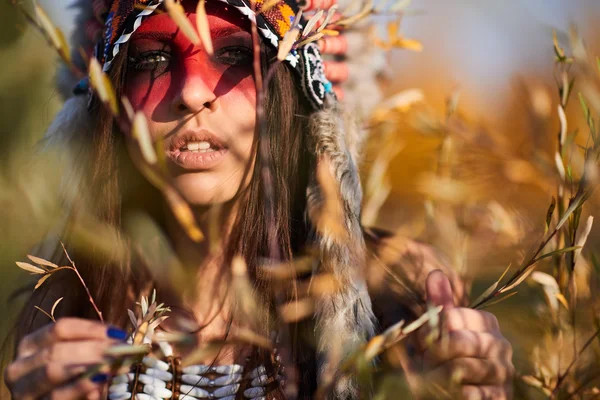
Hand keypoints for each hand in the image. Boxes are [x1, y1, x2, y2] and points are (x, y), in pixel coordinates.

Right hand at [5, 318, 126, 399]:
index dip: (92, 329)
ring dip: (86, 367)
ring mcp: (23, 391)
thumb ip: (92, 348)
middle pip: (56, 350)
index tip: (118, 333)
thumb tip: (117, 339)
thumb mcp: (78, 359)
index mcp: (31, 345)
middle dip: (92, 349)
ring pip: (52, 372)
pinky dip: (79, 388)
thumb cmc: (69, 378)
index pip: (61, 328)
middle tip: (119, 351)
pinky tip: (98, 386)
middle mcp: (20, 366)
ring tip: (111, 367)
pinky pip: (56, 397)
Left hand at [402, 271, 513, 399]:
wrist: (450, 397)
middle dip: (432, 356)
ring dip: (437, 377)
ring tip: (430, 381)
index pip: (450, 317)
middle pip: (456, 342)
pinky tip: (445, 393)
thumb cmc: (440, 362)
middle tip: (423, 365)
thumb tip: (436, 272)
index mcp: (487, 322)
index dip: (428, 332)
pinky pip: (469, 394)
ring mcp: (504, 373)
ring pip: (460, 368)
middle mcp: (501, 345)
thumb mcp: (434, 333)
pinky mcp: (501, 398)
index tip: (420, 346)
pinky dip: (449, 395)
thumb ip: (438, 305)